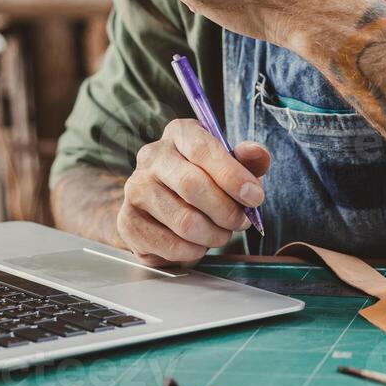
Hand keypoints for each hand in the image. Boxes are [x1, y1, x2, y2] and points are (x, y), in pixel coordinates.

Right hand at [118, 118, 271, 265]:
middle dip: (226, 210)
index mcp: (178, 134)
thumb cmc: (203, 180)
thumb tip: (257, 154)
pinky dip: (193, 251)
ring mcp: (135, 188)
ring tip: (220, 234)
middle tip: (241, 222)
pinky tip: (197, 243)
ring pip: (184, 221)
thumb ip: (247, 160)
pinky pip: (170, 245)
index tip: (255, 197)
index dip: (232, 175)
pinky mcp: (128, 221)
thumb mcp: (229, 165)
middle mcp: (151, 156)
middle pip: (192, 186)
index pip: (202, 149)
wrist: (163, 206)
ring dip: (213, 235)